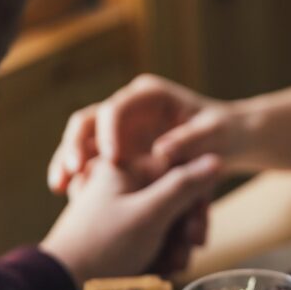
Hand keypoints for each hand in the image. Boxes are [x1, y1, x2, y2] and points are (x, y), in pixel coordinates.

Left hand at [41, 154, 220, 286]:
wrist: (63, 285)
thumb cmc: (103, 246)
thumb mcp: (150, 213)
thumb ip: (184, 186)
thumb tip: (214, 159)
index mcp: (125, 167)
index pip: (179, 170)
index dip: (194, 200)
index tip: (195, 228)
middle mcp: (123, 184)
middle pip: (175, 198)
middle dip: (184, 230)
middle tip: (185, 252)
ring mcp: (121, 209)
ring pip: (167, 221)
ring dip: (175, 246)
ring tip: (169, 266)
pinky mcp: (120, 232)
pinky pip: (153, 237)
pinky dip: (160, 253)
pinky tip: (158, 269)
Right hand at [48, 74, 245, 193]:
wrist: (230, 141)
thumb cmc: (226, 133)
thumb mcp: (215, 135)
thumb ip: (191, 140)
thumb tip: (162, 151)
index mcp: (150, 95)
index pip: (117, 107)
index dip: (109, 131)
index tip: (111, 158)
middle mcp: (129, 107)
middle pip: (89, 120)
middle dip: (75, 144)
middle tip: (72, 171)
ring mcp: (120, 128)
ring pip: (83, 140)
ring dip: (68, 161)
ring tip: (59, 186)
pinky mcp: (118, 149)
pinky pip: (90, 160)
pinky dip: (78, 174)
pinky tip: (68, 194)